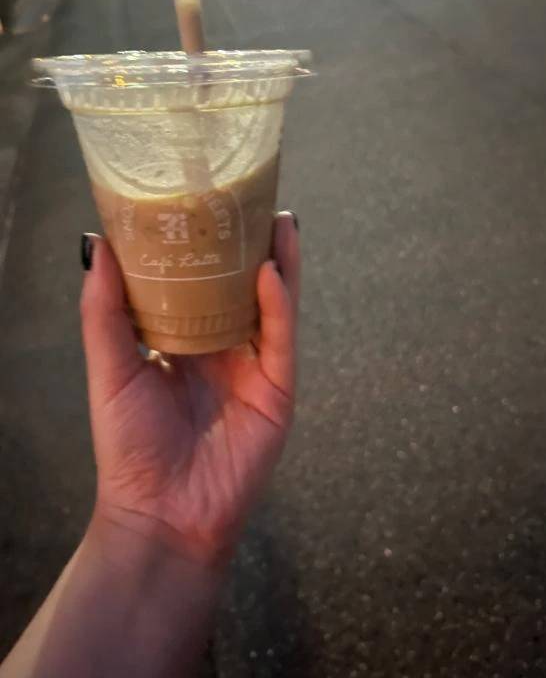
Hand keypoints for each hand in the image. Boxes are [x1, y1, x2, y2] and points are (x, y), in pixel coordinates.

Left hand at [80, 213, 299, 566]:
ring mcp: (254, 368)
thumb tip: (98, 246)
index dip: (204, 246)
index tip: (202, 203)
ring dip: (276, 263)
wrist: (162, 512)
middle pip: (243, 287)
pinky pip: (281, 339)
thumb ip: (105, 311)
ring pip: (272, 305)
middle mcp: (223, 349)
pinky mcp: (277, 389)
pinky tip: (270, 270)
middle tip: (251, 199)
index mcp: (185, 343)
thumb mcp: (110, 370)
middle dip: (249, 245)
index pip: (201, 285)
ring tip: (277, 218)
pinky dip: (279, 304)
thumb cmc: (130, 446)